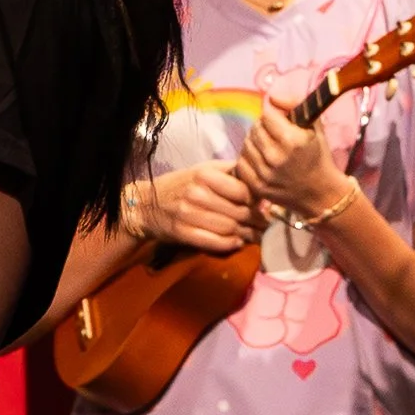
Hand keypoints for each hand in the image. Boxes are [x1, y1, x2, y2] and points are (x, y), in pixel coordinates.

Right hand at [133, 162, 261, 253]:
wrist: (147, 204)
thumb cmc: (182, 185)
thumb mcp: (204, 170)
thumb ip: (231, 174)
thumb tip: (262, 187)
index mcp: (205, 175)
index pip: (243, 191)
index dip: (259, 202)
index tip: (268, 207)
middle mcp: (197, 193)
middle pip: (239, 212)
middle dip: (257, 221)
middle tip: (267, 226)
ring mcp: (188, 214)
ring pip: (229, 228)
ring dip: (247, 235)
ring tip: (256, 235)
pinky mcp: (183, 233)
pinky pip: (214, 242)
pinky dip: (230, 244)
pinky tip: (237, 242)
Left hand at [234, 96, 348, 222]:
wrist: (320, 194)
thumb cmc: (317, 156)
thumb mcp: (314, 127)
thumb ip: (294, 105)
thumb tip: (271, 96)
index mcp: (292, 140)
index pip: (267, 115)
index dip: (272, 115)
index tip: (279, 121)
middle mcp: (276, 157)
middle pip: (254, 129)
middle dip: (263, 128)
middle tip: (273, 134)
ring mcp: (265, 174)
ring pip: (246, 145)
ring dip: (254, 142)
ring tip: (268, 147)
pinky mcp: (257, 186)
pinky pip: (241, 163)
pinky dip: (249, 159)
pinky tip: (261, 161)